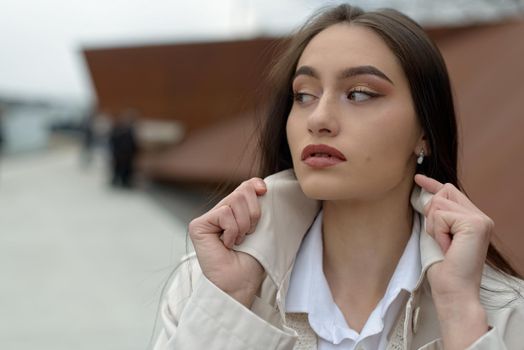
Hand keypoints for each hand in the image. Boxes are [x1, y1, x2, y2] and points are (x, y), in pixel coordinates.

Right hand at [189, 178, 266, 307]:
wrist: (240, 284)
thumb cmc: (251, 261)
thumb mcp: (259, 227)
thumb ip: (256, 206)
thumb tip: (261, 185)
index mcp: (233, 212)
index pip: (245, 186)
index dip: (255, 185)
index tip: (264, 191)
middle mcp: (218, 213)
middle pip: (242, 191)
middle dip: (253, 214)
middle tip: (249, 234)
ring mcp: (207, 219)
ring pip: (234, 201)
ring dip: (244, 225)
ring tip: (238, 241)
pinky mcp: (198, 225)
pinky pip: (224, 214)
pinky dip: (232, 231)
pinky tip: (227, 244)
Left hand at [414, 174, 490, 348]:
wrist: (454, 290)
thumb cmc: (444, 269)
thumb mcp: (437, 236)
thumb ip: (436, 216)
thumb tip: (425, 197)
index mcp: (474, 220)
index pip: (451, 192)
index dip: (432, 185)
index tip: (418, 178)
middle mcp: (481, 217)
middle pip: (443, 193)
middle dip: (431, 214)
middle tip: (440, 239)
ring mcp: (480, 219)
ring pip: (439, 205)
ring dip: (434, 227)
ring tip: (445, 245)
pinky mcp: (475, 224)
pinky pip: (441, 216)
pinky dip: (438, 232)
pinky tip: (448, 247)